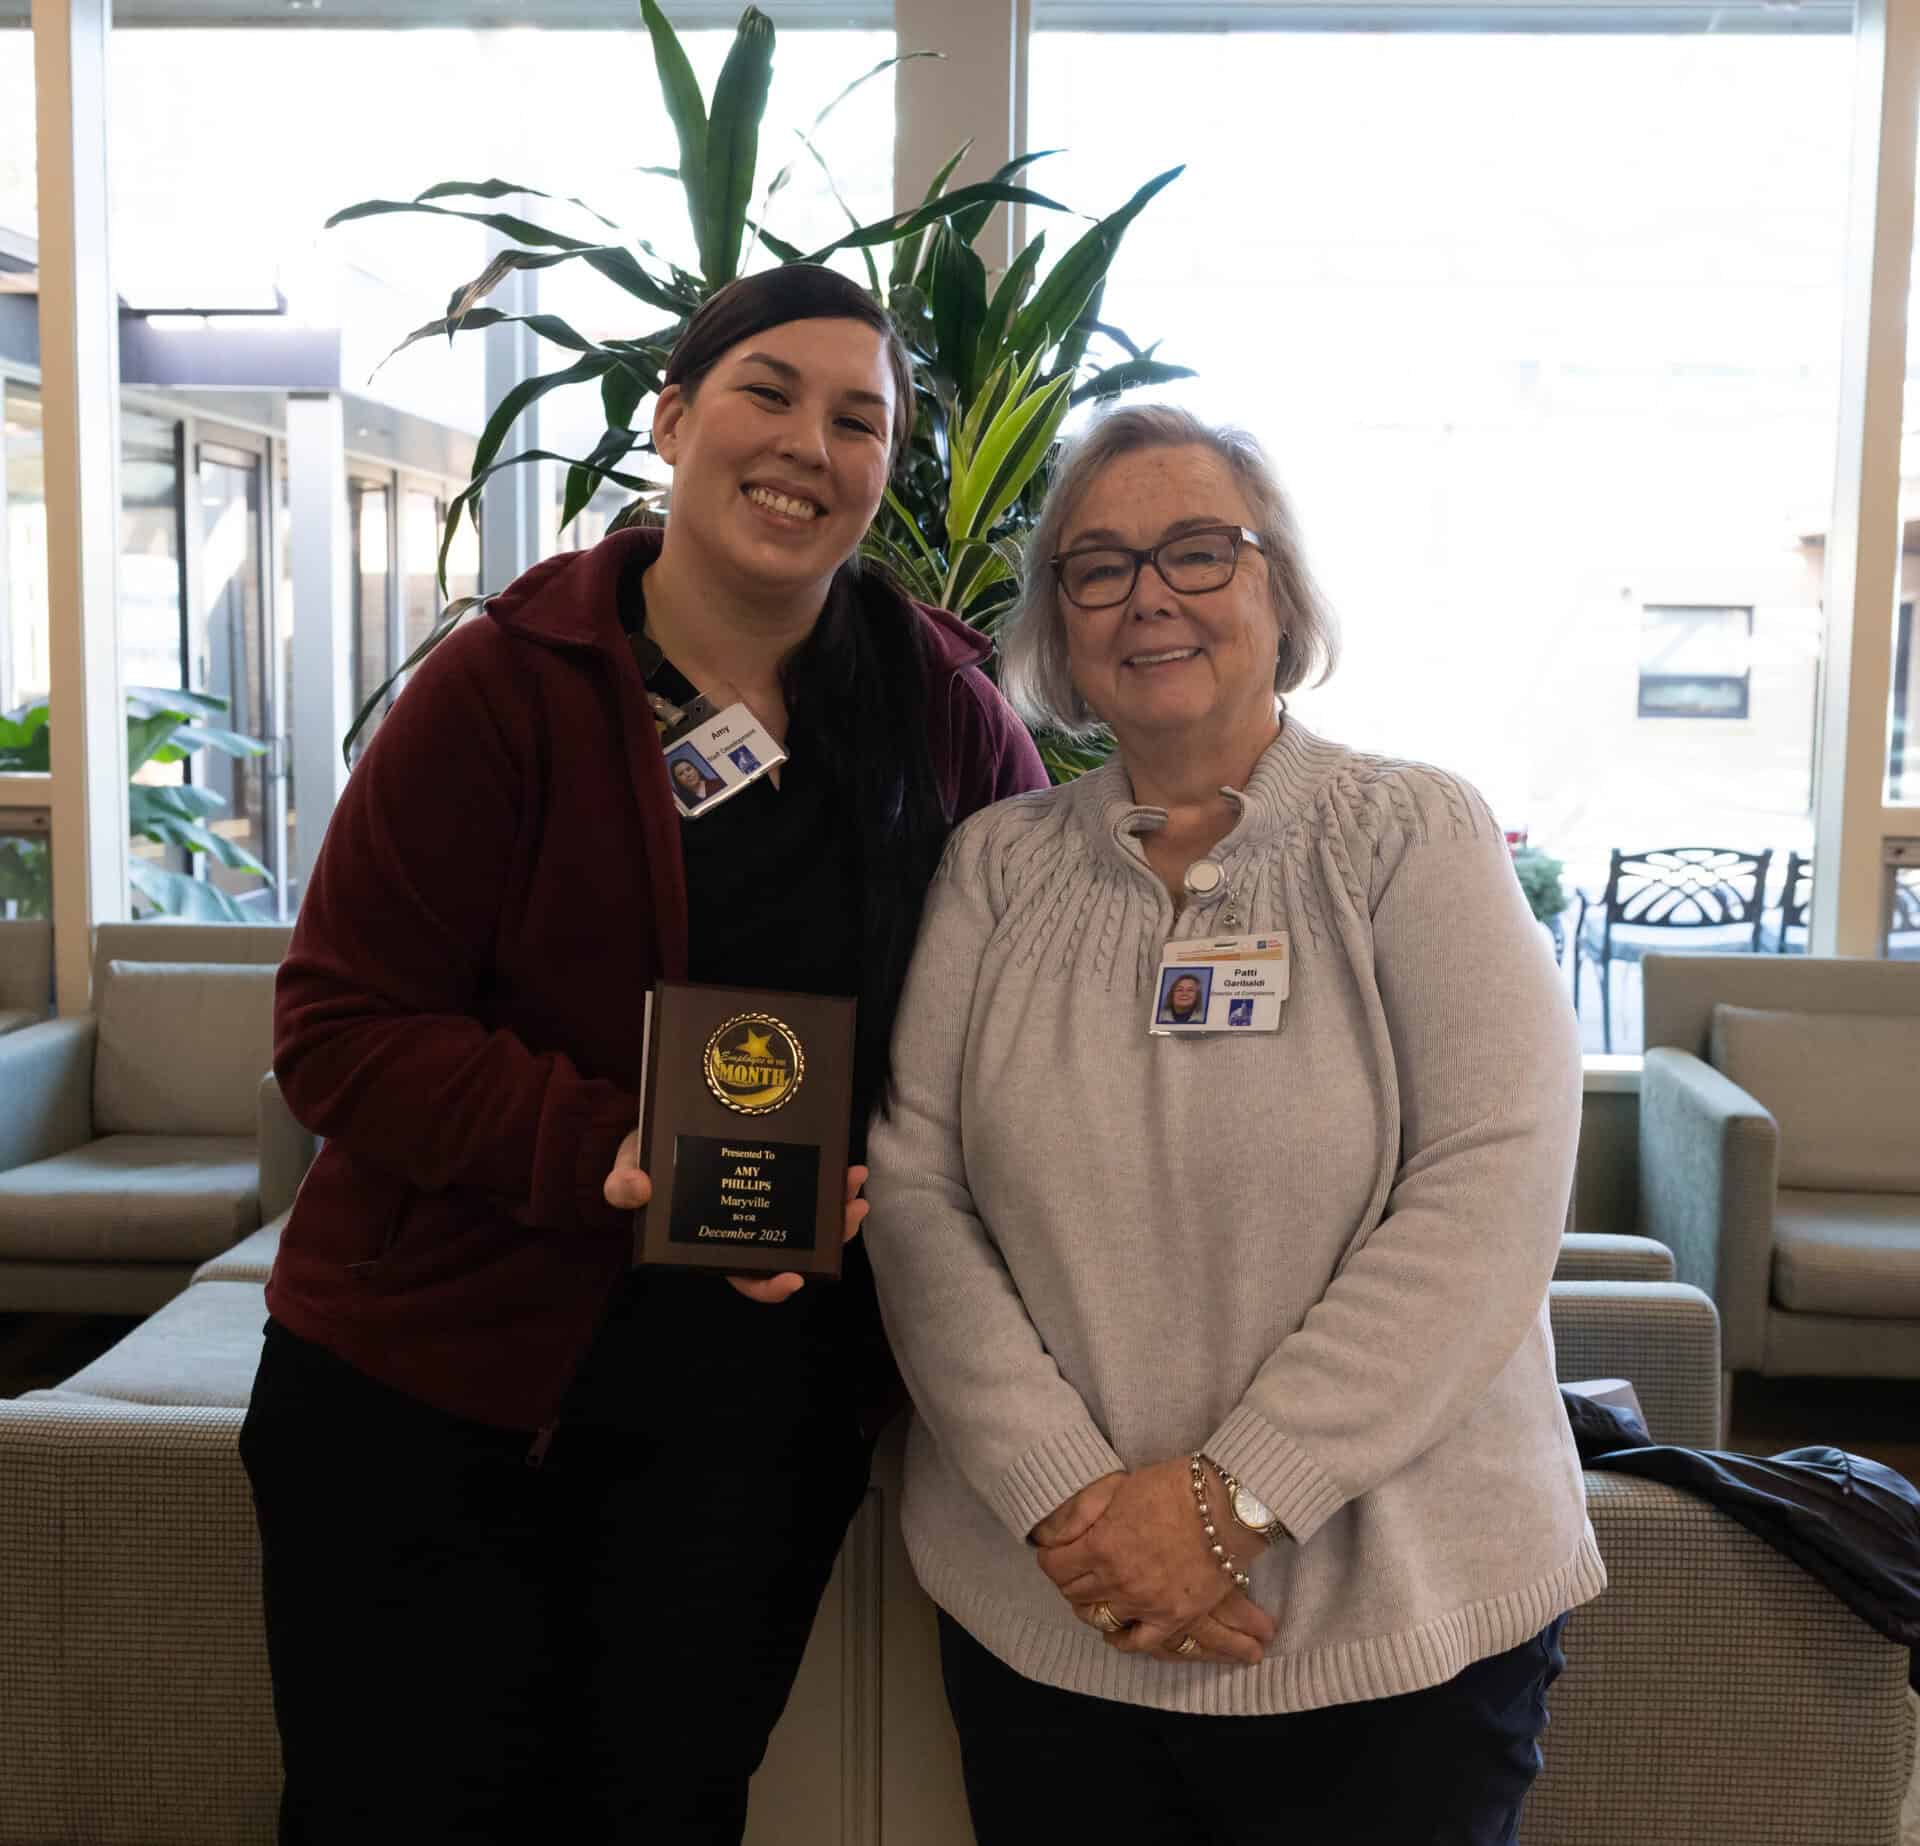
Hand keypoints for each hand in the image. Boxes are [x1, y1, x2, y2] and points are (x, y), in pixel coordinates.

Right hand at [601, 1143, 865, 1300]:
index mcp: (713, 1240)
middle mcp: (746, 1225)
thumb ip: (623, 1183)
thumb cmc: (644, 1156)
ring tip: (855, 1180)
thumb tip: (637, 1189)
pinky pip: (810, 1180)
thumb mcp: (627, 1167)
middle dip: (829, 1235)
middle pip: (795, 1245)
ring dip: (839, 1204)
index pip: (746, 1277)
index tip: (794, 1279)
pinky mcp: (778, 1166)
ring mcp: (766, 1197)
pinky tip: (845, 1162)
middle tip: (851, 1210)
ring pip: (811, 1215)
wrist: (658, 1118)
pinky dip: (829, 1176)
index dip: (770, 1286)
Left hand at [1035, 1458, 1274, 1657]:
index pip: (1054, 1566)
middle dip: (1069, 1578)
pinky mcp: (1173, 1617)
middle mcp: (1118, 1580)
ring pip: (1099, 1617)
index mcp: (1101, 1545)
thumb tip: (1052, 1535)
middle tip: (1078, 1567)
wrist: (1226, 1506)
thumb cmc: (1173, 1487)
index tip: (1058, 1551)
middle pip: (1073, 1592)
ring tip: (1096, 1592)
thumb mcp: (1118, 1486)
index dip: (1051, 1556)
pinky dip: (1122, 1638)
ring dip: (1091, 1605)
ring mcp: (1145, 1603)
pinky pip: (1137, 1642)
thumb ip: (1081, 1512)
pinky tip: (1117, 1628)